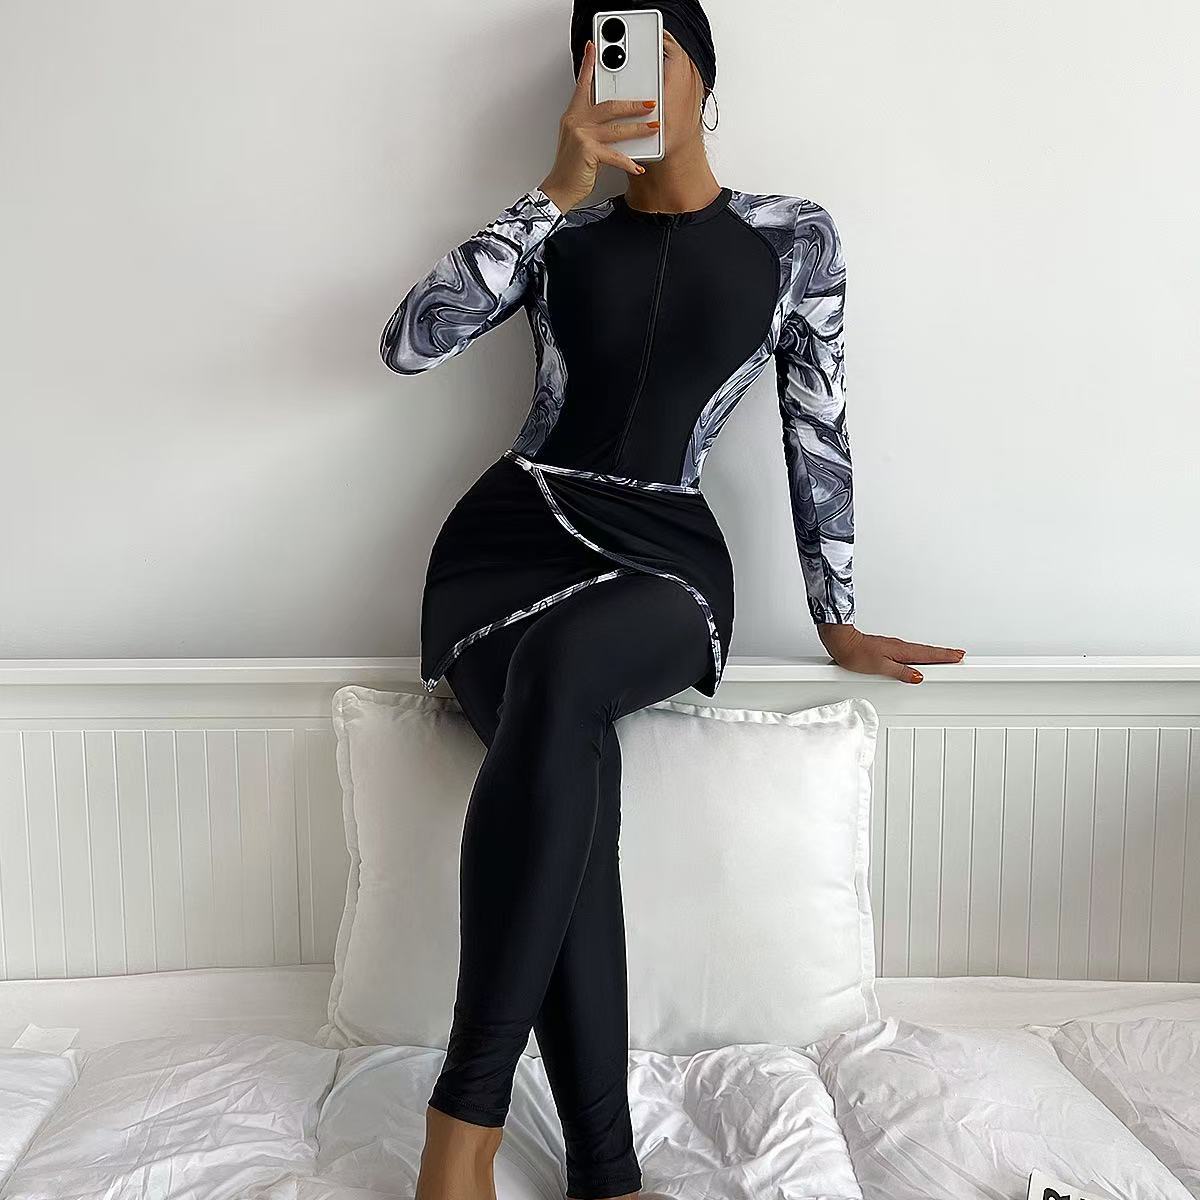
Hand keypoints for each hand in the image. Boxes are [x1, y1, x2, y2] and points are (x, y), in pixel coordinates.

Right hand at [538, 39, 657, 212]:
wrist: (559, 188)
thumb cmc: (571, 166)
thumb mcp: (578, 140)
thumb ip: (591, 126)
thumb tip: (613, 121)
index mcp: (574, 115)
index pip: (582, 85)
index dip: (588, 65)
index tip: (594, 48)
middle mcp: (576, 121)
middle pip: (609, 106)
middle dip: (633, 104)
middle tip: (650, 102)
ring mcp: (582, 136)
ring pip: (616, 128)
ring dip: (638, 129)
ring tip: (652, 127)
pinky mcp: (588, 152)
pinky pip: (614, 155)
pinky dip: (628, 162)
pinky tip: (638, 166)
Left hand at [816, 624, 965, 683]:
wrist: (841, 643)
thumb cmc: (855, 654)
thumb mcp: (880, 667)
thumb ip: (900, 672)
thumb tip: (918, 676)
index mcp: (901, 651)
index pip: (928, 654)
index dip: (945, 656)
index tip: (959, 656)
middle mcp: (899, 647)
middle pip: (927, 652)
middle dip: (944, 654)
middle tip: (959, 656)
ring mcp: (893, 647)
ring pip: (918, 652)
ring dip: (933, 654)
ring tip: (945, 658)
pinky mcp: (887, 649)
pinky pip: (909, 652)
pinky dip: (919, 654)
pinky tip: (919, 659)